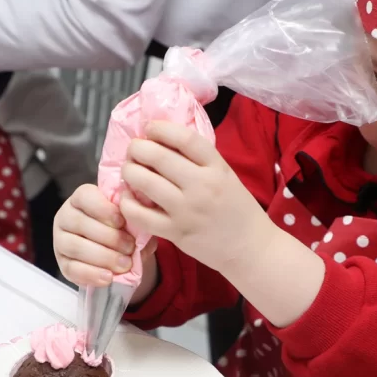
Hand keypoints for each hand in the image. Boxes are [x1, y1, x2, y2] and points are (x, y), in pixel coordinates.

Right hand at [53, 185, 157, 302]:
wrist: (120, 254)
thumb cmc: (124, 229)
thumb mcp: (133, 220)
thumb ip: (136, 218)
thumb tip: (142, 223)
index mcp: (82, 198)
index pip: (84, 196)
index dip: (103, 209)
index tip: (122, 222)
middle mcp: (66, 217)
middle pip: (80, 223)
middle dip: (109, 237)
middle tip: (130, 247)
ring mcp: (61, 241)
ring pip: (75, 247)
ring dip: (103, 257)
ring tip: (125, 264)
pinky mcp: (62, 264)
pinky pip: (72, 269)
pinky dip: (92, 274)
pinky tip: (109, 277)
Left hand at [119, 122, 276, 277]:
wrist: (249, 248)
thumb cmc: (237, 209)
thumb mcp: (226, 176)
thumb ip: (199, 160)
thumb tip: (163, 141)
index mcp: (217, 168)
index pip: (184, 138)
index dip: (160, 128)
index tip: (150, 129)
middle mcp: (201, 186)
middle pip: (157, 156)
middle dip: (137, 148)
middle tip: (134, 150)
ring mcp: (186, 210)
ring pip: (144, 181)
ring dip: (129, 171)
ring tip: (130, 171)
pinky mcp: (175, 233)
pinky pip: (139, 214)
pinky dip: (127, 202)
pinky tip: (129, 198)